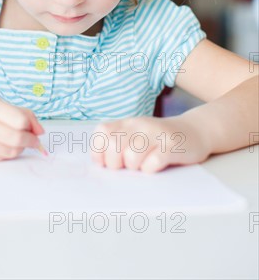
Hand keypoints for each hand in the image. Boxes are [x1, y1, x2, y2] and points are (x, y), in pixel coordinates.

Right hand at [0, 92, 43, 162]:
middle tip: (34, 140)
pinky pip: (2, 158)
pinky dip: (8, 153)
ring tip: (16, 141)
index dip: (31, 126)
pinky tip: (2, 145)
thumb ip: (23, 113)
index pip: (20, 120)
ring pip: (12, 151)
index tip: (34, 128)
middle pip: (17, 138)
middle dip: (31, 141)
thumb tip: (41, 132)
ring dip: (20, 148)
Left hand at [90, 115, 211, 172]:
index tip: (106, 162)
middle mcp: (139, 125)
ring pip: (131, 157)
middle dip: (117, 164)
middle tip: (127, 166)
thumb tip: (100, 166)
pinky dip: (151, 169)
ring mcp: (155, 134)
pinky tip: (158, 165)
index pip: (101, 132)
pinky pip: (153, 164)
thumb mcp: (135, 136)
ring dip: (136, 167)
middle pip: (114, 146)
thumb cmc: (159, 140)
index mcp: (126, 123)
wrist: (195, 131)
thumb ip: (117, 145)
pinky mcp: (172, 146)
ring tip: (144, 164)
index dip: (99, 151)